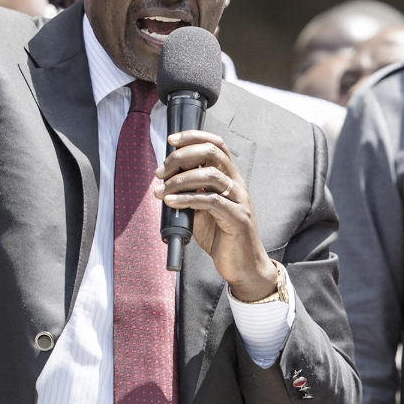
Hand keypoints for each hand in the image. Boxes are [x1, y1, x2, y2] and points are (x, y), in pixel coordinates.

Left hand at [155, 131, 277, 301]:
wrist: (243, 266)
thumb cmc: (221, 237)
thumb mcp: (202, 210)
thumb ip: (191, 193)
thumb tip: (166, 180)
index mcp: (230, 178)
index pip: (217, 145)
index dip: (194, 137)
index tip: (172, 140)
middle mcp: (237, 185)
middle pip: (212, 153)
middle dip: (181, 157)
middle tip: (160, 172)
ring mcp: (239, 201)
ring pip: (210, 175)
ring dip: (180, 179)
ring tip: (161, 190)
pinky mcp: (237, 219)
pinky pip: (210, 201)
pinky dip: (187, 198)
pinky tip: (171, 202)